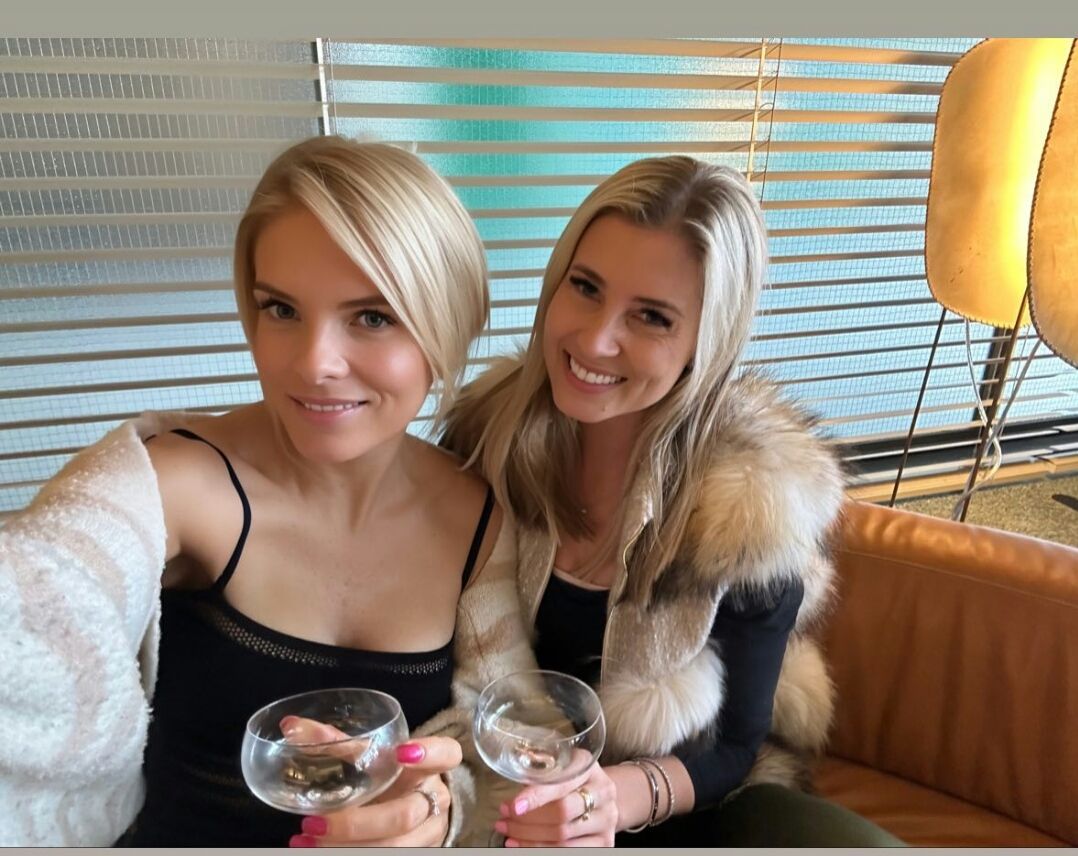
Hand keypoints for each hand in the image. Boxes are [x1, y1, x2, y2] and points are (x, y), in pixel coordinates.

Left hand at [286, 732, 462, 847]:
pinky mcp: (417, 851)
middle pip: (405, 815)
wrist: (413, 803)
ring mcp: (427, 833)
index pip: (447, 754)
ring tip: (305, 840)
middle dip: (357, 823)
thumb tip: (291, 726)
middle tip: (313, 821)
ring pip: (394, 847)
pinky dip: (346, 853)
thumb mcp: (372, 756)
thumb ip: (336, 742)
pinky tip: (313, 850)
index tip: (401, 752)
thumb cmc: (389, 774)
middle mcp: (434, 800)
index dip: (430, 752)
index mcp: (430, 766)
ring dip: (346, 846)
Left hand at [493, 757, 617, 847]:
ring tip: (507, 832)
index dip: (536, 797)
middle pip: (562, 813)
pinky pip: (568, 852)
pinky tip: (521, 845)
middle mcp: (603, 792)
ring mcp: (606, 819)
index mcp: (587, 766)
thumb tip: (511, 780)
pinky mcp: (605, 842)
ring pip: (562, 837)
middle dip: (527, 819)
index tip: (513, 806)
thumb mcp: (561, 766)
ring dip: (528, 837)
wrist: (602, 796)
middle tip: (504, 818)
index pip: (561, 785)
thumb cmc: (573, 779)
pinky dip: (540, 849)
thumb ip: (541, 772)